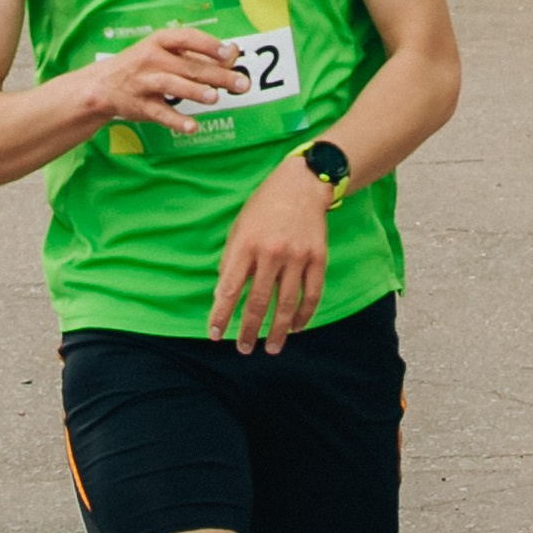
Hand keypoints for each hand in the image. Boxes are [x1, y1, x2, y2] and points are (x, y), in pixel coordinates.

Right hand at [88, 30, 253, 136]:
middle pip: (187, 66)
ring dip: (194, 92)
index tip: (231, 53)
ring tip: (214, 98)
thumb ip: (198, 54)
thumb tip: (233, 55)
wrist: (103, 84)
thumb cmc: (145, 65)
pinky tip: (192, 127)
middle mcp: (151, 58)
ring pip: (171, 85)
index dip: (209, 45)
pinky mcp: (139, 105)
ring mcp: (144, 82)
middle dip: (216, 75)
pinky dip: (176, 121)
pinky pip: (159, 113)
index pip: (187, 38)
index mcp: (160, 41)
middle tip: (241, 84)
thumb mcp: (166, 53)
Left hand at [209, 154, 329, 354]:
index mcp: (246, 244)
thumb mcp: (239, 227)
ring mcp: (297, 256)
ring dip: (278, 331)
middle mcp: (271, 252)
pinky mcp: (318, 258)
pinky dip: (304, 315)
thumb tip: (221, 295)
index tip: (214, 334)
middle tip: (243, 349)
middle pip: (258, 302)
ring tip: (271, 348)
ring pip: (286, 304)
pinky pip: (312, 294)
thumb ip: (230, 260)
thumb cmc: (264, 206)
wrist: (302, 184)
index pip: (229, 289)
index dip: (221, 315)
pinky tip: (296, 328)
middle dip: (249, 330)